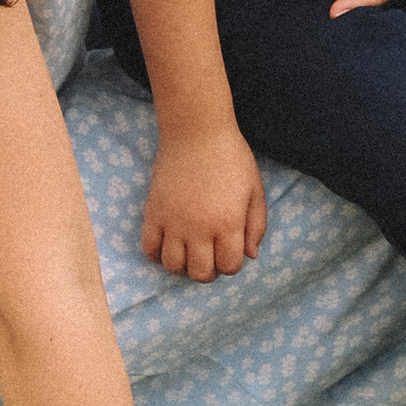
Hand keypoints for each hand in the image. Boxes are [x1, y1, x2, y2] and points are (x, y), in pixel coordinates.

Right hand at [140, 125, 268, 279]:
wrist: (196, 131)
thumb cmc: (231, 157)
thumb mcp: (255, 189)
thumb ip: (257, 225)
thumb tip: (250, 256)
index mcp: (228, 223)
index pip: (229, 266)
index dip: (232, 264)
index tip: (230, 251)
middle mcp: (199, 228)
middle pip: (200, 273)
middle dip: (208, 271)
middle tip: (210, 256)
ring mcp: (173, 222)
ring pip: (173, 266)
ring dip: (183, 266)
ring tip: (189, 252)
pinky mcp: (153, 213)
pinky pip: (149, 249)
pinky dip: (157, 254)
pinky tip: (168, 244)